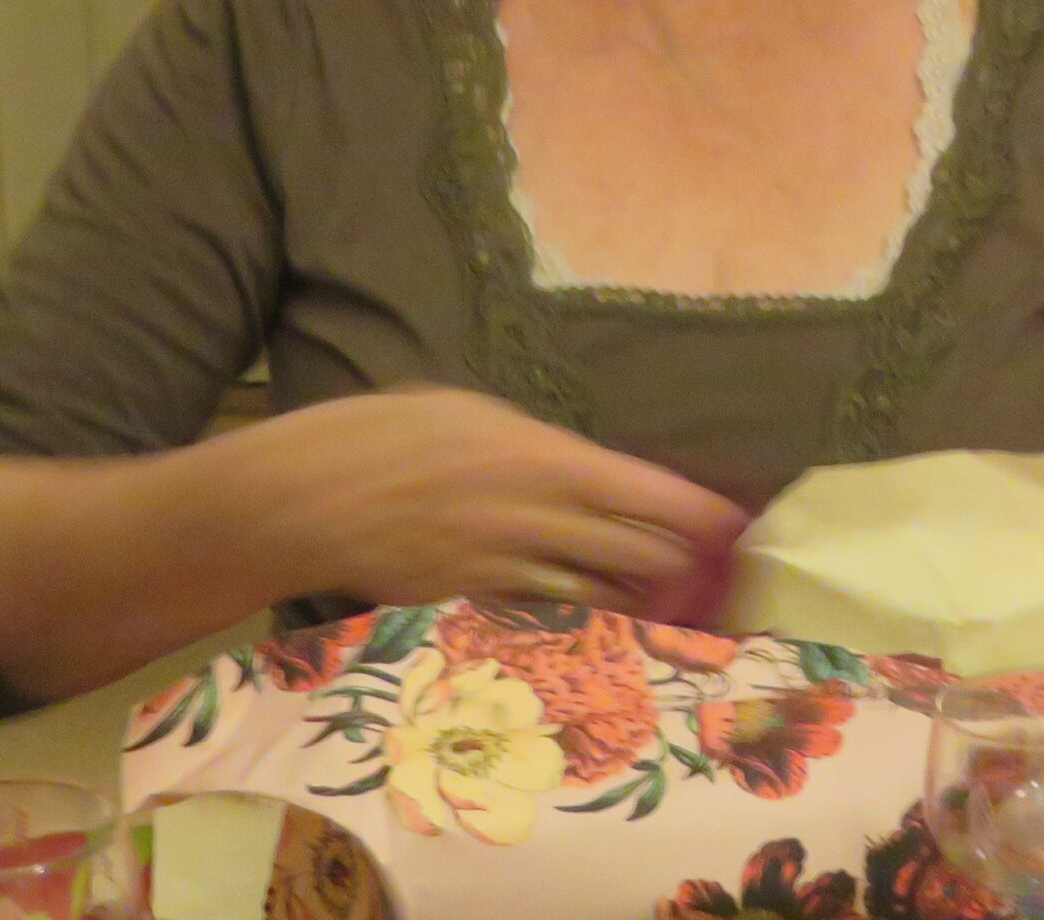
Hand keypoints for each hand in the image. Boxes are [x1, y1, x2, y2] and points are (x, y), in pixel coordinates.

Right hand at [205, 385, 748, 616]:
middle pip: (638, 550)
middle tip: (722, 573)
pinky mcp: (474, 607)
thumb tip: (585, 470)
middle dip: (687, 565)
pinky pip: (549, 620)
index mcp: (539, 456)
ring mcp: (504, 569)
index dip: (701, 514)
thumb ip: (535, 447)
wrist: (303, 498)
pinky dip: (588, 624)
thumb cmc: (382, 435)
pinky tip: (613, 630)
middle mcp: (533, 516)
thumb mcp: (470, 414)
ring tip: (683, 606)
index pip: (646, 490)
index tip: (740, 524)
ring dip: (646, 602)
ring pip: (602, 594)